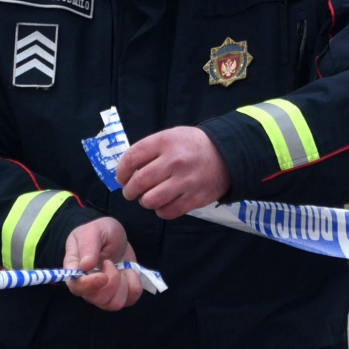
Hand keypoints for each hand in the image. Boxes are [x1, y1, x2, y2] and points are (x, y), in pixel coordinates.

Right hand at [64, 217, 143, 310]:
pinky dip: (134, 284)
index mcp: (75, 269)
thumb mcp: (95, 230)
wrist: (117, 236)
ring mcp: (103, 292)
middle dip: (111, 280)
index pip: (76, 287)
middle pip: (97, 299)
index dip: (89, 285)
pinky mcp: (120, 295)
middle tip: (110, 262)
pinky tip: (129, 272)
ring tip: (120, 267)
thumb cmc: (101, 231)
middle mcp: (87, 286)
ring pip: (114, 304)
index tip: (102, 275)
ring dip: (123, 284)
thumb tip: (85, 266)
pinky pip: (130, 300)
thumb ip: (88, 245)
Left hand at [116, 126, 230, 219]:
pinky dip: (160, 211)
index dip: (121, 171)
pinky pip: (168, 211)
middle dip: (129, 191)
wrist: (227, 154)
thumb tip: (127, 170)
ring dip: (144, 202)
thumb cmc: (193, 146)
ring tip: (147, 198)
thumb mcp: (171, 136)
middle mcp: (174, 161)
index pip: (132, 158)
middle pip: (139, 182)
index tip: (122, 178)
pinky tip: (162, 204)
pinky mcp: (195, 198)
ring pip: (151, 200)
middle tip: (131, 192)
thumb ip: (150, 150)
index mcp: (165, 142)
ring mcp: (185, 181)